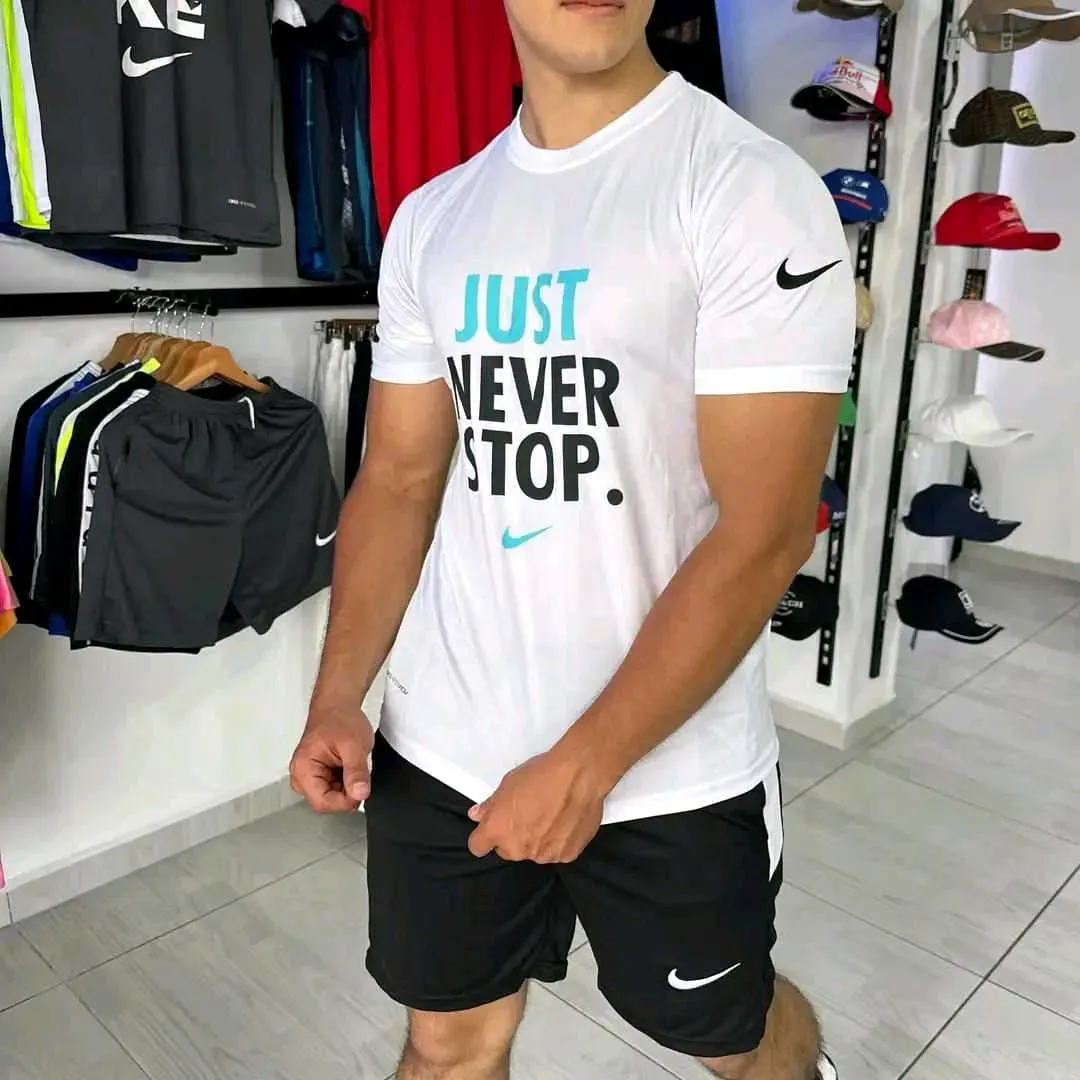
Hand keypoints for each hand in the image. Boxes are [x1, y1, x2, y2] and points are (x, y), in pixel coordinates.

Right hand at [290, 697, 373, 812]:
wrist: (337, 706)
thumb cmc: (340, 719)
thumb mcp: (354, 746)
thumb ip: (357, 772)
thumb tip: (360, 794)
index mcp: (303, 769)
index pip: (322, 803)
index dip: (345, 802)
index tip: (360, 791)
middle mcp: (301, 776)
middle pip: (326, 803)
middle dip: (345, 793)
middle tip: (356, 772)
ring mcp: (308, 777)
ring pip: (331, 798)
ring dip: (346, 787)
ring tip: (349, 764)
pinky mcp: (316, 777)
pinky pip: (333, 790)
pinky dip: (345, 782)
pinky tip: (346, 766)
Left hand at [467, 749, 608, 862]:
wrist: (579, 775)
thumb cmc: (543, 775)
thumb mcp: (508, 782)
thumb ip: (490, 805)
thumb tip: (479, 814)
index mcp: (498, 830)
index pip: (477, 846)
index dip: (484, 837)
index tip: (491, 829)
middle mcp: (518, 848)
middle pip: (507, 850)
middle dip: (514, 837)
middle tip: (528, 814)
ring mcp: (543, 854)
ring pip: (534, 852)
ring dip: (538, 840)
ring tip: (551, 815)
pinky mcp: (566, 855)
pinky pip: (557, 852)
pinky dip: (559, 841)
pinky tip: (565, 821)